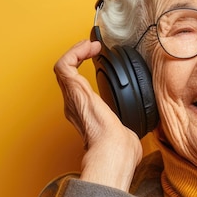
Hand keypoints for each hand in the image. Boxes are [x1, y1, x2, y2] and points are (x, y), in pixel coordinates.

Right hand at [53, 40, 142, 189]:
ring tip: (90, 45)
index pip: (78, 91)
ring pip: (63, 69)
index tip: (96, 63)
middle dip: (78, 59)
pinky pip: (64, 65)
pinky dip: (74, 52)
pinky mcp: (74, 91)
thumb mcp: (126, 135)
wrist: (115, 150)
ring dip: (76, 52)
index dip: (83, 74)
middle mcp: (75, 107)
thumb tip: (132, 135)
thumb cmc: (121, 151)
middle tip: (92, 49)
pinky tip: (88, 47)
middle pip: (68, 77)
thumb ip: (125, 131)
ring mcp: (73, 99)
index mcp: (86, 117)